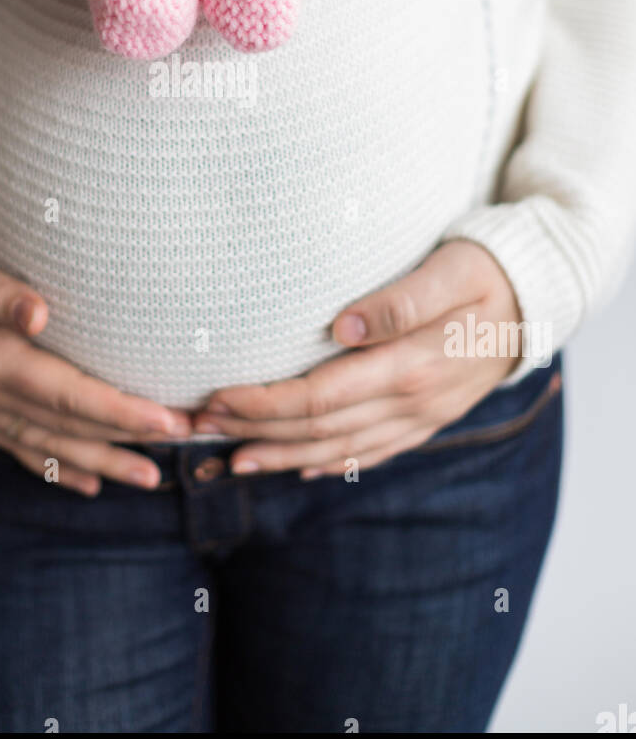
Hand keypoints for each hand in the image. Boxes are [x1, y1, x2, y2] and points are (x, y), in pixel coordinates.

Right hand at [0, 235, 190, 494]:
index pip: (70, 394)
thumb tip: (41, 311)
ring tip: (152, 477)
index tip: (167, 418)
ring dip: (104, 463)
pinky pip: (23, 451)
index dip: (121, 410)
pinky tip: (86, 485)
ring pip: (52, 447)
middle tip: (189, 440)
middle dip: (132, 437)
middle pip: (71, 426)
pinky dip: (57, 471)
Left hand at [192, 241, 521, 475]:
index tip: (217, 397)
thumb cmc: (485, 272)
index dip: (264, 403)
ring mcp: (419, 418)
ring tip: (232, 458)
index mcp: (410, 367)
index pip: (320, 397)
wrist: (537, 300)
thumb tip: (341, 325)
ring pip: (338, 450)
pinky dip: (330, 464)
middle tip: (200, 427)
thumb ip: (398, 300)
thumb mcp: (449, 271)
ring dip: (282, 455)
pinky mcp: (425, 420)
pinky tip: (299, 467)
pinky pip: (370, 453)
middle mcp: (411, 403)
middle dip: (255, 430)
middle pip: (319, 429)